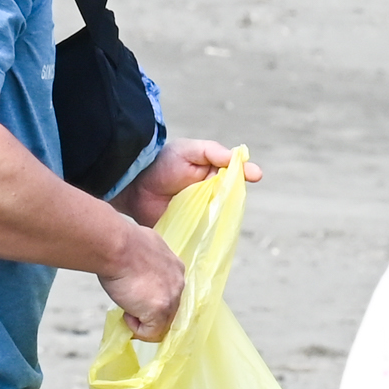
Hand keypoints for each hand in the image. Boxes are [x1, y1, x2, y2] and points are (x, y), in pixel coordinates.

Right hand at [100, 219, 188, 343]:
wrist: (117, 246)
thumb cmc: (121, 246)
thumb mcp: (142, 253)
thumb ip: (148, 266)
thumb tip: (139, 272)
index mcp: (175, 268)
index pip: (169, 293)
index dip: (152, 299)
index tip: (137, 297)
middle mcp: (179, 283)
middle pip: (169, 310)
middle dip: (148, 312)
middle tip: (129, 303)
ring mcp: (172, 298)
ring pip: (162, 324)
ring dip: (142, 319)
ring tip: (126, 304)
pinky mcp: (161, 310)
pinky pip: (151, 333)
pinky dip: (135, 328)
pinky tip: (126, 313)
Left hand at [121, 138, 243, 228]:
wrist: (133, 185)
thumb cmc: (162, 163)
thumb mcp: (189, 151)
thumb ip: (213, 152)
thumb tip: (240, 158)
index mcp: (214, 176)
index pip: (235, 179)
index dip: (245, 176)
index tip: (255, 175)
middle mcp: (211, 196)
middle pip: (231, 201)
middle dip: (234, 201)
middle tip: (230, 198)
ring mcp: (201, 214)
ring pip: (220, 220)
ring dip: (223, 220)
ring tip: (219, 217)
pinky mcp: (189, 231)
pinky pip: (204, 236)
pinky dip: (209, 238)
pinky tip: (211, 236)